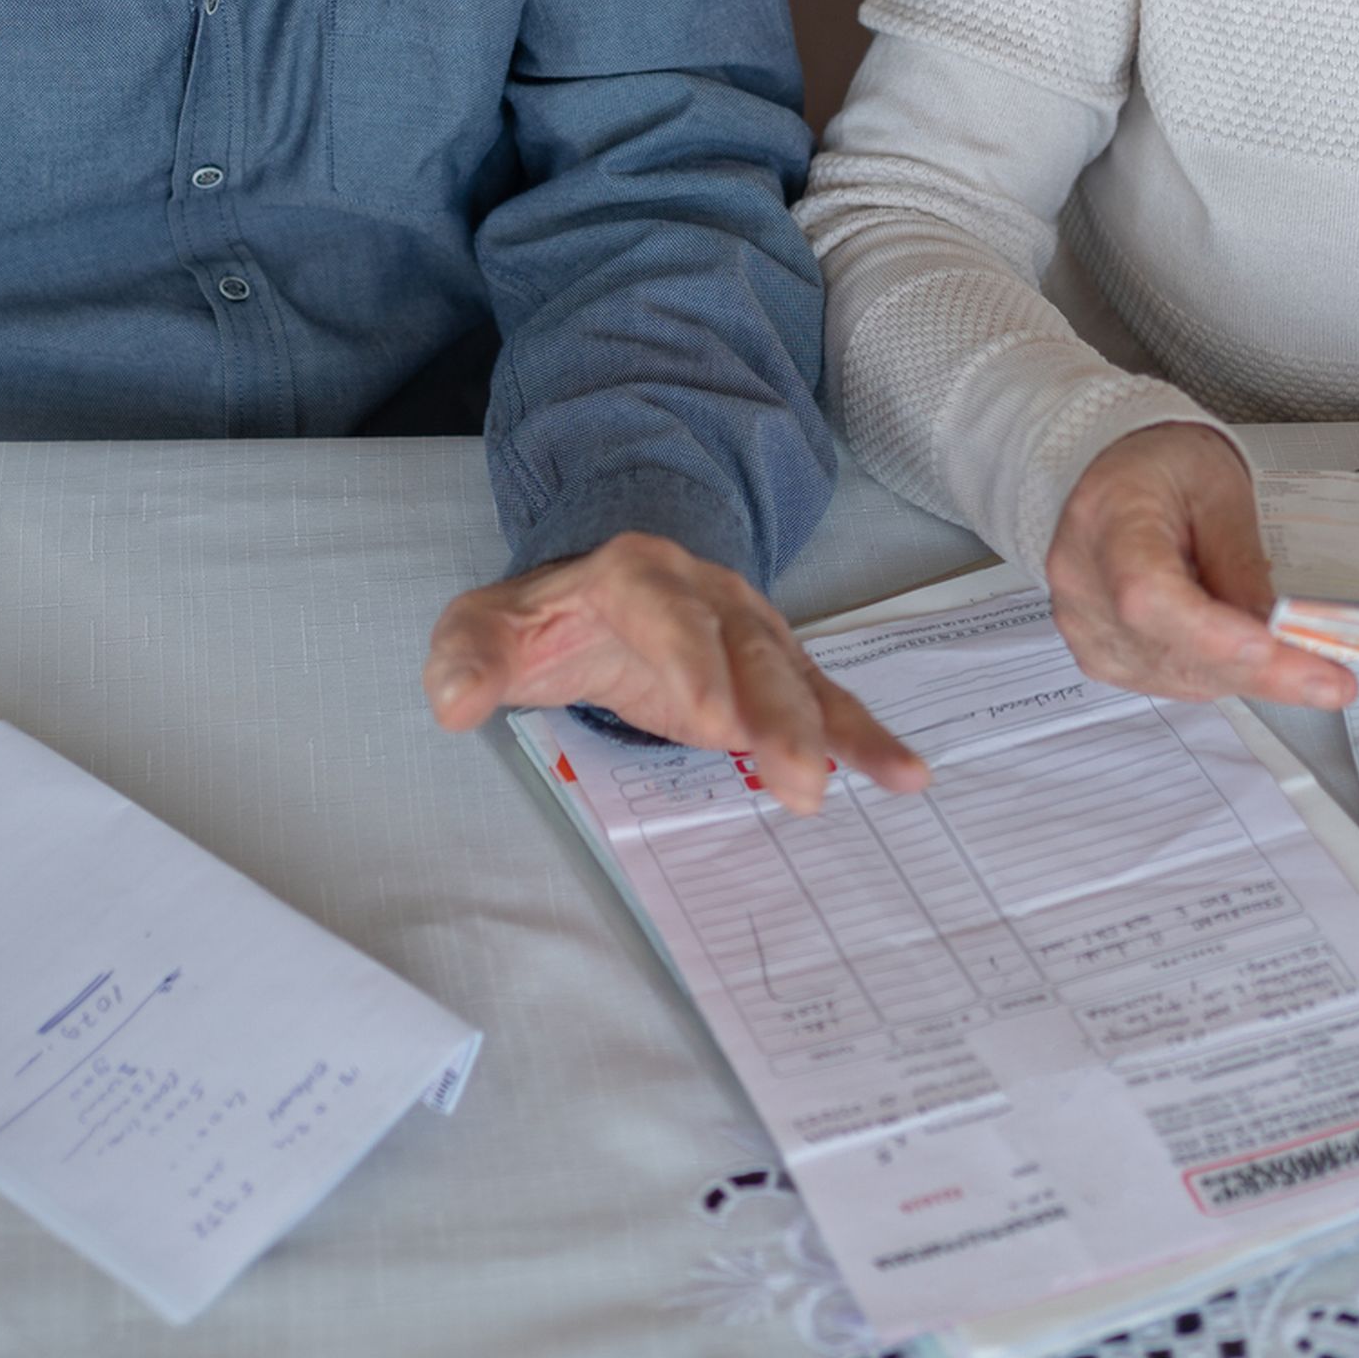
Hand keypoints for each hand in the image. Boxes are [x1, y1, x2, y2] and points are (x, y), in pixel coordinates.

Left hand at [423, 532, 930, 815]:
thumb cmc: (546, 620)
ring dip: (829, 731)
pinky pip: (826, 700)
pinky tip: (906, 774)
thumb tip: (452, 702)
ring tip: (862, 783)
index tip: (710, 718)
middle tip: (798, 777)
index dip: (692, 663)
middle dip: (776, 710)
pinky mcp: (776, 668)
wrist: (600, 587)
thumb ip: (468, 658)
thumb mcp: (488, 627)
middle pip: (749, 648)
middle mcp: (708, 593)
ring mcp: (750, 628)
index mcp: (636, 574)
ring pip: (796, 675)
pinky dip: (864, 735)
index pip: (668, 615)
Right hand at [1044, 424, 1356, 710]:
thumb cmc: (1165, 469)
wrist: (1118, 476)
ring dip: (1248, 677)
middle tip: (1331, 680)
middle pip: (1170, 648)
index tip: (1270, 647)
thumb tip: (1279, 629)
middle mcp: (1082, 586)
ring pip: (1177, 676)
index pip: (1147, 593)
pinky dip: (1223, 674)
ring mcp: (1086, 627)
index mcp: (1106, 522)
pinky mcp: (1103, 654)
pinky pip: (1172, 680)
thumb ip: (1242, 560)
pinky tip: (1258, 659)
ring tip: (1311, 668)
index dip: (1208, 632)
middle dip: (1259, 671)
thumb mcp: (1218, 489)